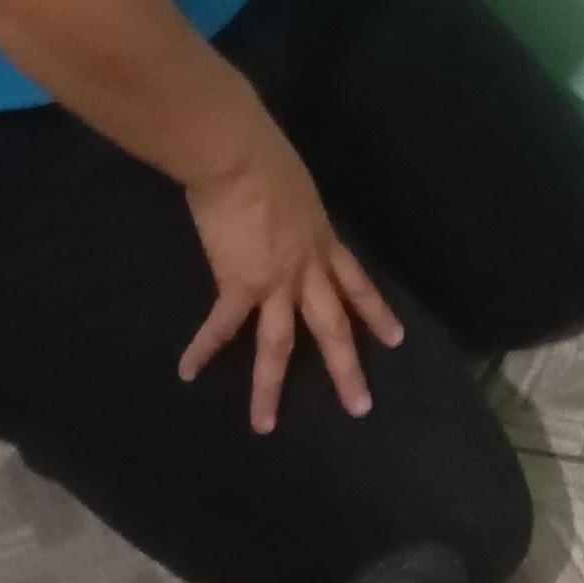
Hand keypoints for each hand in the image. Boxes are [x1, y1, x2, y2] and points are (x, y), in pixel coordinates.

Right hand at [180, 117, 404, 431]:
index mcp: (323, 242)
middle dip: (346, 368)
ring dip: (270, 387)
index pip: (357, 283)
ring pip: (280, 344)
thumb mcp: (296, 188)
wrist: (241, 157)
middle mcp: (307, 270)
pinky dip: (203, 349)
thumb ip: (293, 209)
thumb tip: (282, 209)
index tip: (395, 339)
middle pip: (333, 326)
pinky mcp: (239, 284)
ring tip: (265, 425)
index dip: (376, 312)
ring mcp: (275, 282)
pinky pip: (222, 325)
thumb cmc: (267, 157)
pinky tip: (188, 372)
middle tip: (360, 407)